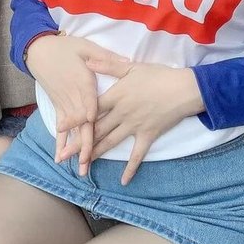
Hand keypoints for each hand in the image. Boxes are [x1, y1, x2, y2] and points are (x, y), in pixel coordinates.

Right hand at [25, 35, 128, 174]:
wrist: (39, 51)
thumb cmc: (66, 47)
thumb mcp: (86, 47)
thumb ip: (105, 57)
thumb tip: (127, 60)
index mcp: (83, 83)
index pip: (88, 102)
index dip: (90, 114)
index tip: (92, 125)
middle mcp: (73, 98)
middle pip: (81, 123)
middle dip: (84, 143)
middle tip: (88, 162)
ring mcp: (65, 104)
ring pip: (72, 130)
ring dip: (75, 149)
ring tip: (79, 168)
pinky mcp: (59, 106)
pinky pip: (61, 128)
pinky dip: (60, 142)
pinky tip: (60, 157)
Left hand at [60, 57, 203, 184]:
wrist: (184, 89)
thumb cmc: (158, 75)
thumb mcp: (131, 67)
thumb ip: (108, 65)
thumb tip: (88, 62)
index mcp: (116, 96)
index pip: (90, 109)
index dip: (74, 118)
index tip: (59, 127)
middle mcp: (121, 113)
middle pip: (96, 130)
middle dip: (78, 144)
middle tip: (63, 156)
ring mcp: (134, 126)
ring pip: (110, 143)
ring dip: (95, 155)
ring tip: (82, 167)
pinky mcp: (148, 135)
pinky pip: (137, 155)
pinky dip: (130, 168)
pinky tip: (123, 181)